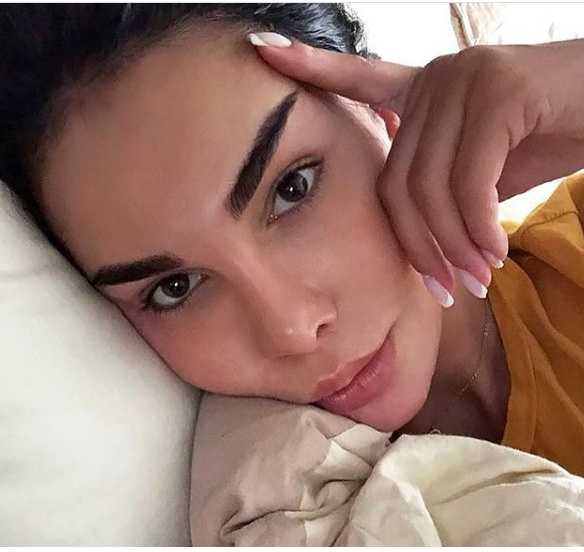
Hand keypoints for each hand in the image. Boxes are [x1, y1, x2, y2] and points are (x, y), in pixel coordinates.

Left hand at [248, 33, 583, 305]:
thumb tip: (416, 231)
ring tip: (478, 277)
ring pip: (430, 188)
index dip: (308, 65)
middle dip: (420, 245)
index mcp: (423, 90)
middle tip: (447, 288)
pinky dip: (479, 228)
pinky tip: (496, 252)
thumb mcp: (482, 168)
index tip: (260, 49)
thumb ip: (440, 187)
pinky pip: (468, 182)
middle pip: (396, 181)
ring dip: (454, 246)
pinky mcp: (500, 91)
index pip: (356, 78)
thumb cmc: (547, 138)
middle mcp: (436, 78)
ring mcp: (465, 79)